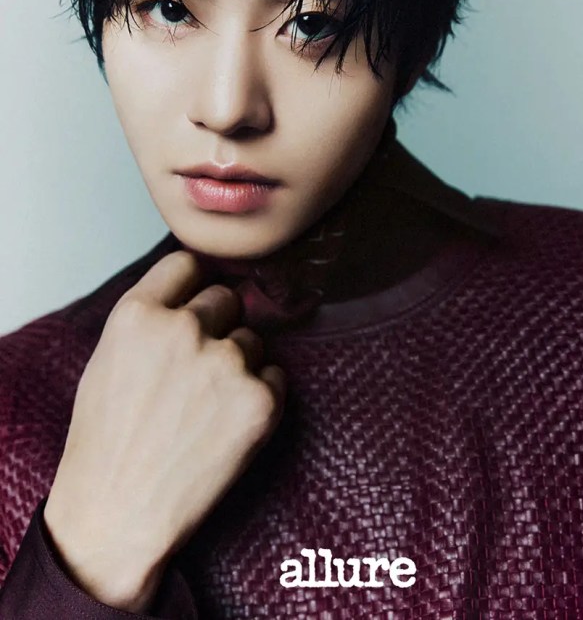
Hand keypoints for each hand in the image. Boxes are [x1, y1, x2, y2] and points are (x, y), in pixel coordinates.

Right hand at [43, 249, 285, 610]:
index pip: (187, 264)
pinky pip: (276, 376)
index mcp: (139, 314)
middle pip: (226, 297)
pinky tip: (229, 425)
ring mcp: (227, 363)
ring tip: (206, 408)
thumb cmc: (108, 441)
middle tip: (197, 371)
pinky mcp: (261, 400)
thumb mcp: (110, 358)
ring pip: (252, 340)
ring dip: (240, 364)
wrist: (119, 515)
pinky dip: (261, 395)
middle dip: (217, 325)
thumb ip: (152, 317)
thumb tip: (195, 290)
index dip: (191, 287)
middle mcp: (185, 329)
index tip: (192, 306)